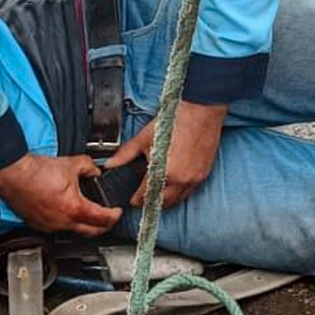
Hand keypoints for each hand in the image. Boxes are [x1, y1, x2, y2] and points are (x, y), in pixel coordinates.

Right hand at [0, 153, 120, 236]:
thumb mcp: (71, 163)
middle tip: (107, 220)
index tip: (117, 212)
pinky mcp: (37, 225)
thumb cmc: (35, 172)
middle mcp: (63, 222)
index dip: (115, 216)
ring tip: (85, 214)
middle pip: (91, 232)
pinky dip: (64, 222)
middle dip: (103, 227)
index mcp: (75, 209)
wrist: (12, 174)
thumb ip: (89, 167)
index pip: (104, 219)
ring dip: (82, 224)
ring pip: (73, 231)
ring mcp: (49, 226)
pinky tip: (63, 212)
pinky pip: (56, 228)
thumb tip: (95, 171)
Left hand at [107, 101, 226, 207]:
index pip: (146, 195)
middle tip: (142, 200)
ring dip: (166, 200)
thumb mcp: (143, 139)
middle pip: (162, 202)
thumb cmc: (173, 122)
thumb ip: (125, 154)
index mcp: (163, 173)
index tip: (132, 201)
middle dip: (150, 202)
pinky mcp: (203, 174)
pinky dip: (180, 193)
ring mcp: (194, 179)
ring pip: (178, 200)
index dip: (137, 200)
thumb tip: (110, 163)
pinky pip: (190, 192)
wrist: (199, 112)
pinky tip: (172, 187)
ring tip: (155, 195)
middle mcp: (180, 180)